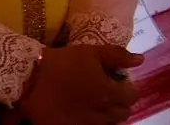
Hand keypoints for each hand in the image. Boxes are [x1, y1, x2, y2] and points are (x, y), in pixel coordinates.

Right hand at [15, 45, 141, 124]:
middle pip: (122, 114)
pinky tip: (83, 113)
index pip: (132, 97)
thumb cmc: (62, 63)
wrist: (30, 79)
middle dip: (119, 103)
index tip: (118, 82)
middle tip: (107, 93)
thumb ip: (118, 56)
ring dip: (107, 115)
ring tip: (95, 104)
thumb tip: (140, 60)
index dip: (127, 88)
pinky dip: (91, 123)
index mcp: (108, 93)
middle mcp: (100, 113)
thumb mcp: (92, 52)